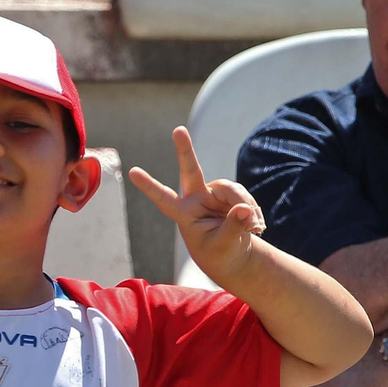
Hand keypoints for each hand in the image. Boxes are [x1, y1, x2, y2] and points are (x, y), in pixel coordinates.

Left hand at [130, 127, 266, 282]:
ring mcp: (213, 194)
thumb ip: (233, 227)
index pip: (164, 199)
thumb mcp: (225, 245)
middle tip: (178, 130)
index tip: (131, 172)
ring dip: (245, 208)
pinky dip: (253, 212)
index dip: (149, 186)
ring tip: (253, 228)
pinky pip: (244, 196)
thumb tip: (245, 208)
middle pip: (191, 170)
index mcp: (184, 214)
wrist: (234, 256)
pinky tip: (256, 228)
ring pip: (232, 189)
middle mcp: (196, 199)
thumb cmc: (220, 254)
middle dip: (185, 150)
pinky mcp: (230, 194)